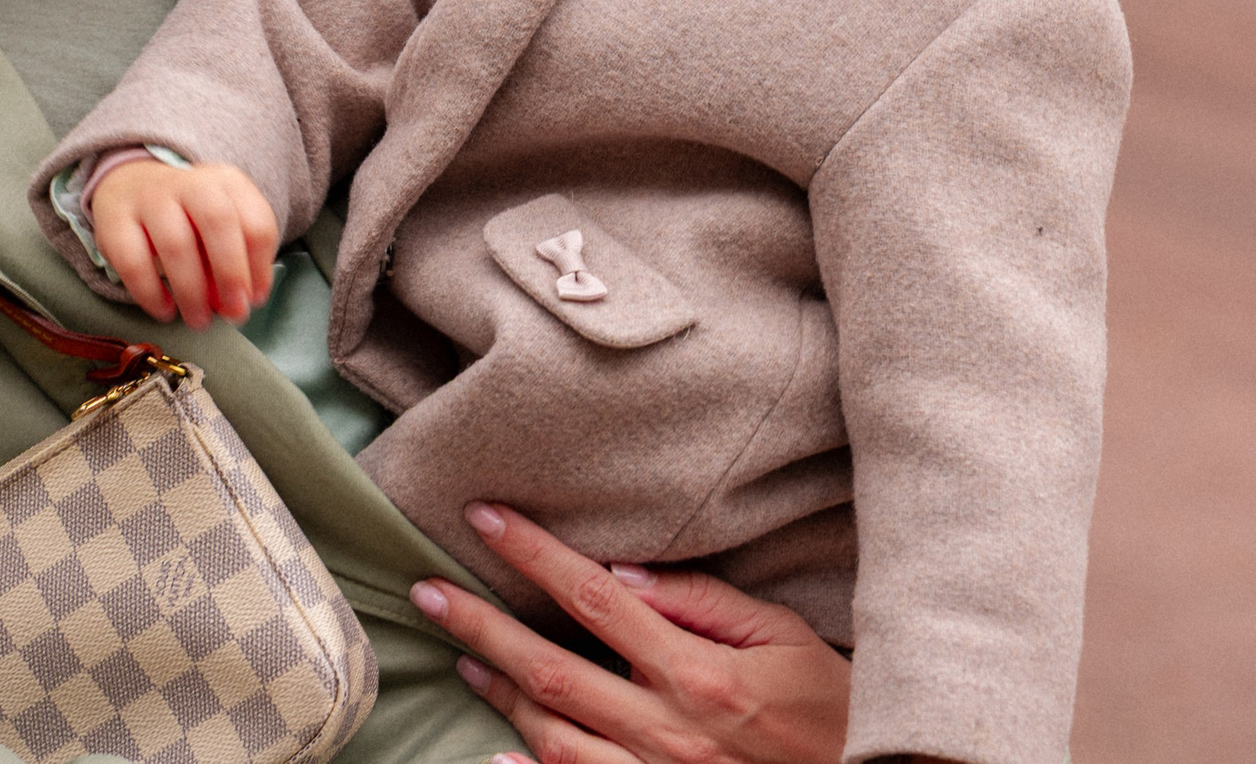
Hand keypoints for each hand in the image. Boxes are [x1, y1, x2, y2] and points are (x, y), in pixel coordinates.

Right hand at [89, 159, 278, 328]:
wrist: (128, 183)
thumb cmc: (186, 215)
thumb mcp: (218, 224)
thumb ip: (234, 260)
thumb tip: (239, 303)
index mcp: (225, 182)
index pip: (255, 220)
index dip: (260, 266)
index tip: (254, 299)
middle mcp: (188, 182)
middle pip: (218, 221)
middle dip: (230, 273)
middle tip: (234, 313)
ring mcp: (149, 198)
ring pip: (175, 244)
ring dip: (192, 292)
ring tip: (199, 320)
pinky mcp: (114, 221)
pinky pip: (133, 262)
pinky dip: (151, 293)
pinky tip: (164, 310)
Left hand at [407, 503, 850, 763]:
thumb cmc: (831, 711)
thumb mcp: (786, 641)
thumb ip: (705, 603)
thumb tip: (624, 570)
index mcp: (696, 673)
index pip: (593, 597)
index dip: (533, 553)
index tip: (483, 515)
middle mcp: (666, 728)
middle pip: (549, 668)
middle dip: (480, 623)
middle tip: (425, 589)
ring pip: (550, 734)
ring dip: (496, 692)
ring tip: (459, 652)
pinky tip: (491, 753)